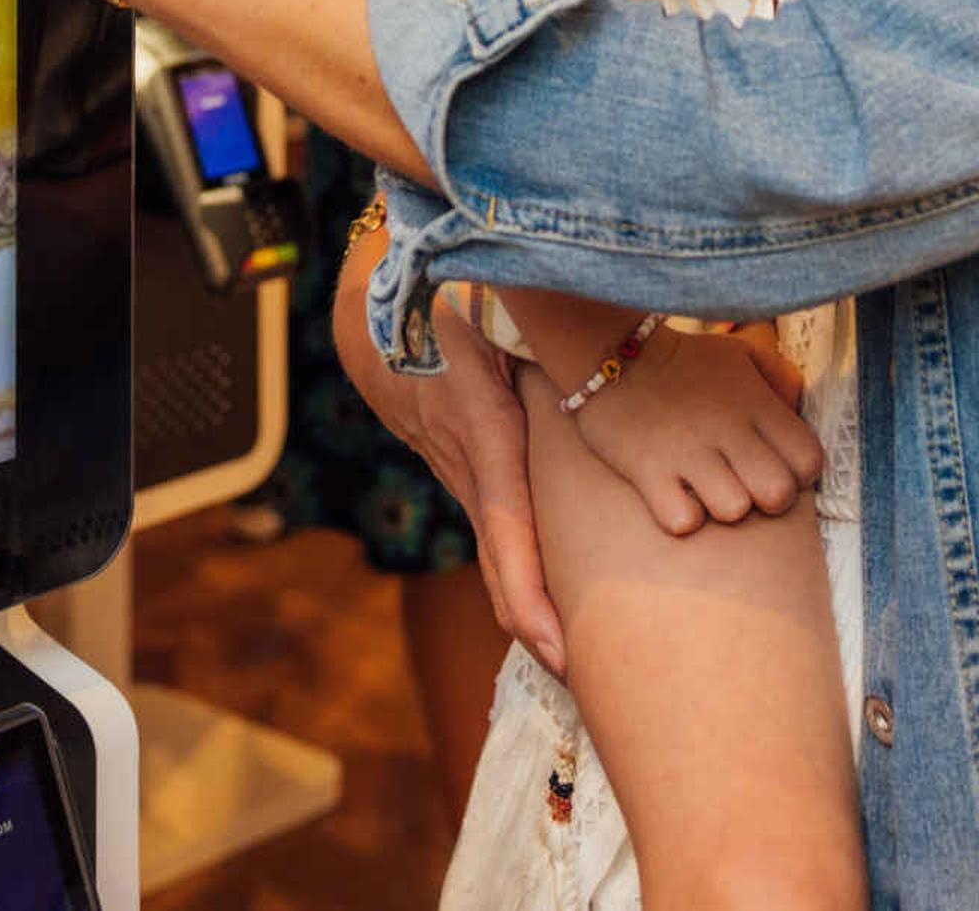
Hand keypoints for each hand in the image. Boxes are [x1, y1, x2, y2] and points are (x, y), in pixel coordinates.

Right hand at [333, 229, 565, 674]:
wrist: (374, 313)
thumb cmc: (448, 298)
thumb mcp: (498, 305)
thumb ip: (546, 328)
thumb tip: (604, 338)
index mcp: (483, 433)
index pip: (507, 535)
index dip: (531, 599)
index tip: (560, 648)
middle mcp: (468, 467)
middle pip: (501, 568)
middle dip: (537, 628)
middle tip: (584, 680)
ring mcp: (460, 474)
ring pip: (499, 557)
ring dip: (532, 607)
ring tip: (580, 656)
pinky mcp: (462, 469)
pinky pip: (494, 530)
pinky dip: (520, 572)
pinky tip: (552, 597)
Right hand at [570, 327, 819, 537]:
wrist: (611, 354)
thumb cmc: (684, 362)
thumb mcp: (740, 355)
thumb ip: (780, 378)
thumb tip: (799, 408)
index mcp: (755, 402)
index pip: (809, 459)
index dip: (799, 473)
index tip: (777, 466)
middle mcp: (727, 427)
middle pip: (778, 494)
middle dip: (768, 500)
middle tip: (745, 484)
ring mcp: (687, 451)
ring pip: (734, 511)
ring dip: (722, 508)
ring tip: (706, 488)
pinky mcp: (647, 470)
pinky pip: (682, 521)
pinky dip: (680, 516)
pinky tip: (675, 496)